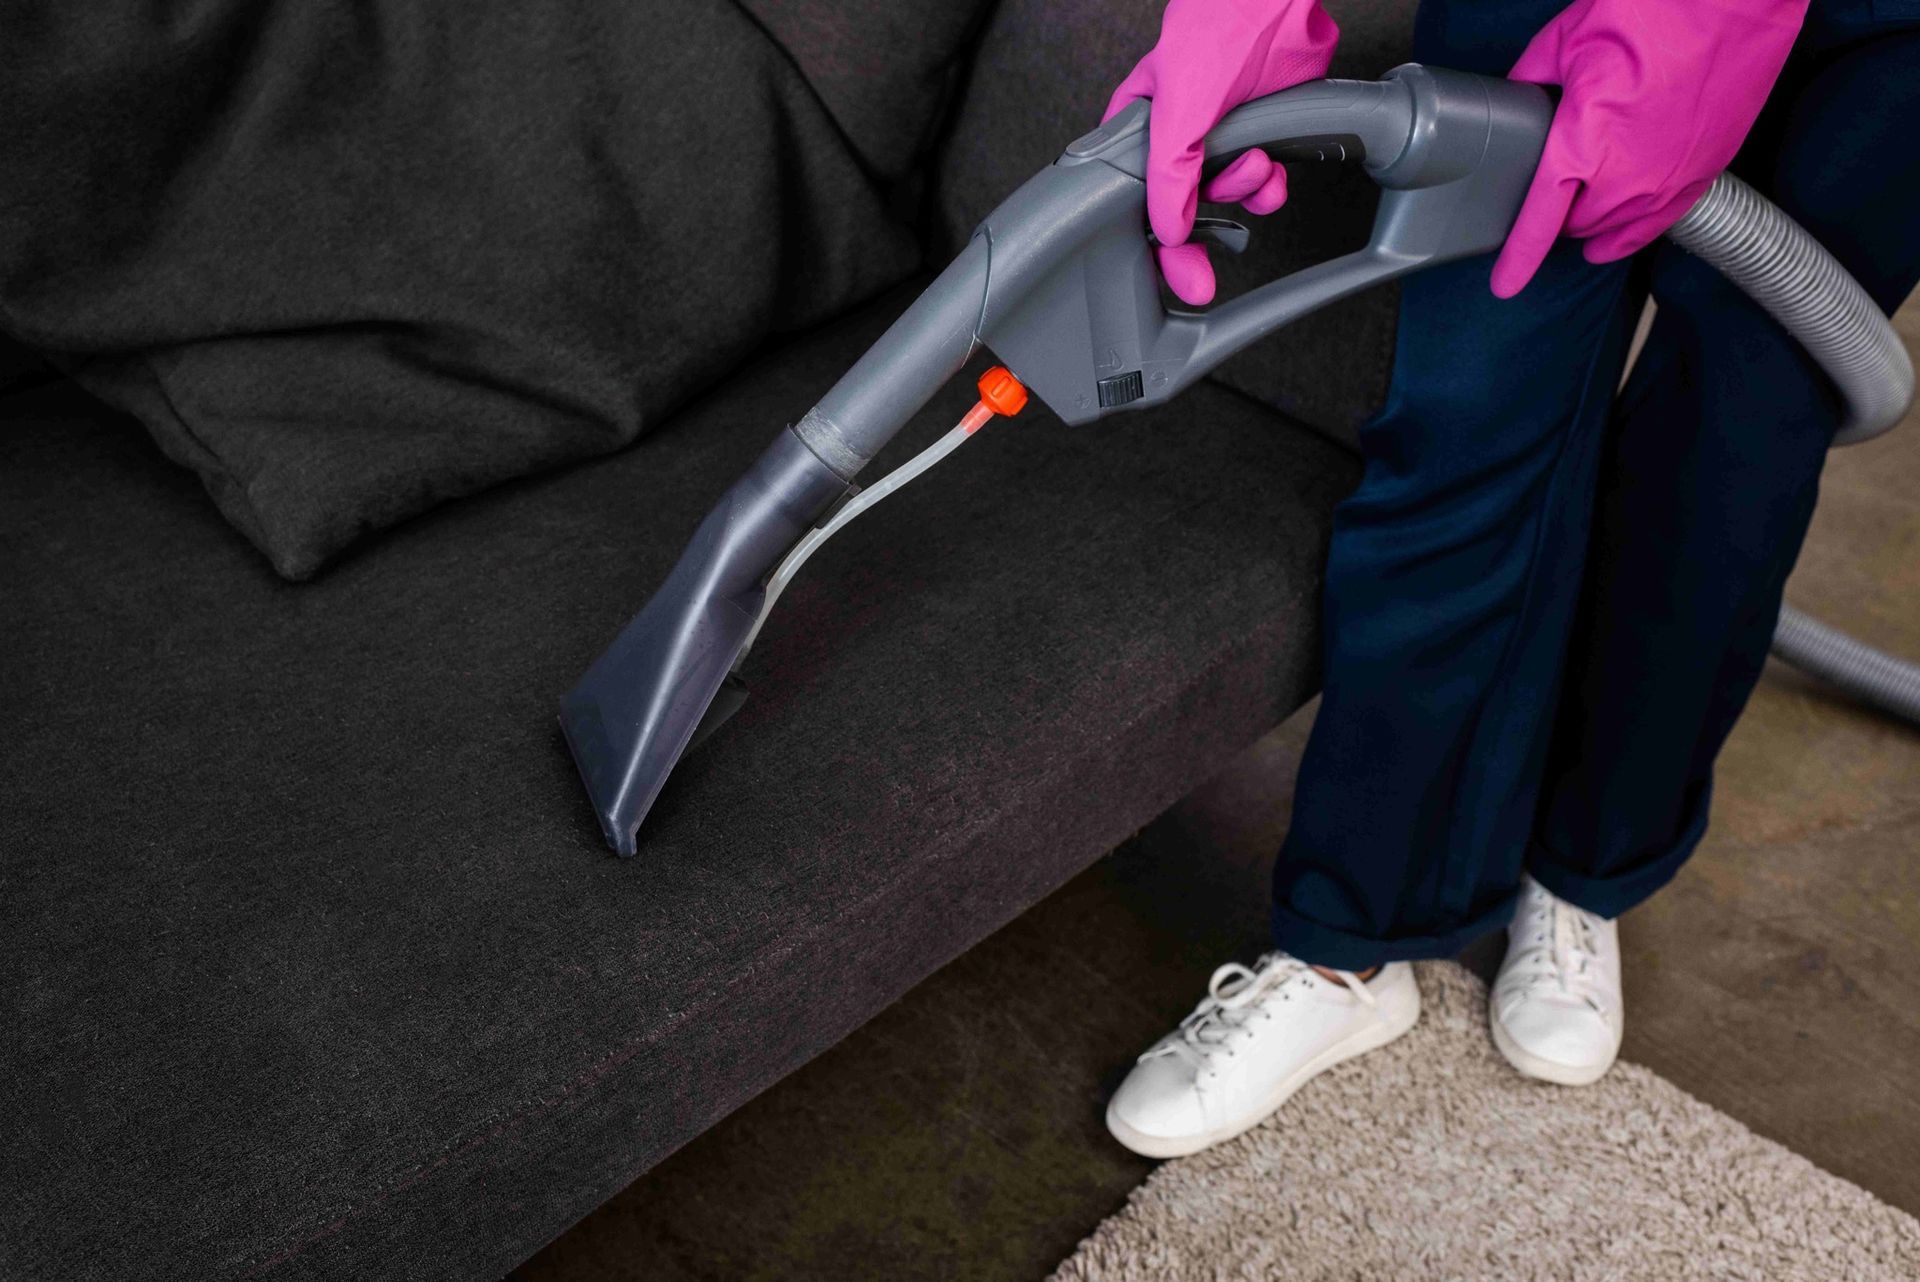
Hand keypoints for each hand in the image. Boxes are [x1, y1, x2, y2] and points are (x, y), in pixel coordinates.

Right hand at [1105, 0, 1339, 304]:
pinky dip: (1267, 187)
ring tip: (1254, 166)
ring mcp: (1219, 134)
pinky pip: (1258, 182)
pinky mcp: (1259, 132)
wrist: (1281, 2)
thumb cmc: (1218, 26)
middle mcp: (1176, 133)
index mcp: (1139, 124)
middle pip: (1177, 204)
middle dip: (1196, 231)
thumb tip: (1167, 230)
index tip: (1163, 266)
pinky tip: (1271, 171)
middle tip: (1199, 275)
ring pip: (1223, 193)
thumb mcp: (1178, 112)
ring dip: (1242, 192)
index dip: (1146, 234)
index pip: (1131, 194)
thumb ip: (1167, 176)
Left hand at [1491, 0, 1807, 297]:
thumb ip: (1531, 77)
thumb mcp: (1570, 38)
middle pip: (1576, 226)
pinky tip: (1619, 235)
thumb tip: (1513, 96)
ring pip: (1616, 230)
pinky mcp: (1704, 173)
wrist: (1740, 0)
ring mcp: (1669, 180)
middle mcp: (1625, 176)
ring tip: (1578, 218)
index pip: (1539, 222)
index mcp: (1582, 144)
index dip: (1517, 259)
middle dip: (1557, 218)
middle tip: (1547, 199)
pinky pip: (1659, 223)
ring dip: (1594, 225)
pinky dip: (1633, 231)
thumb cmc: (1658, 10)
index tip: (1504, 284)